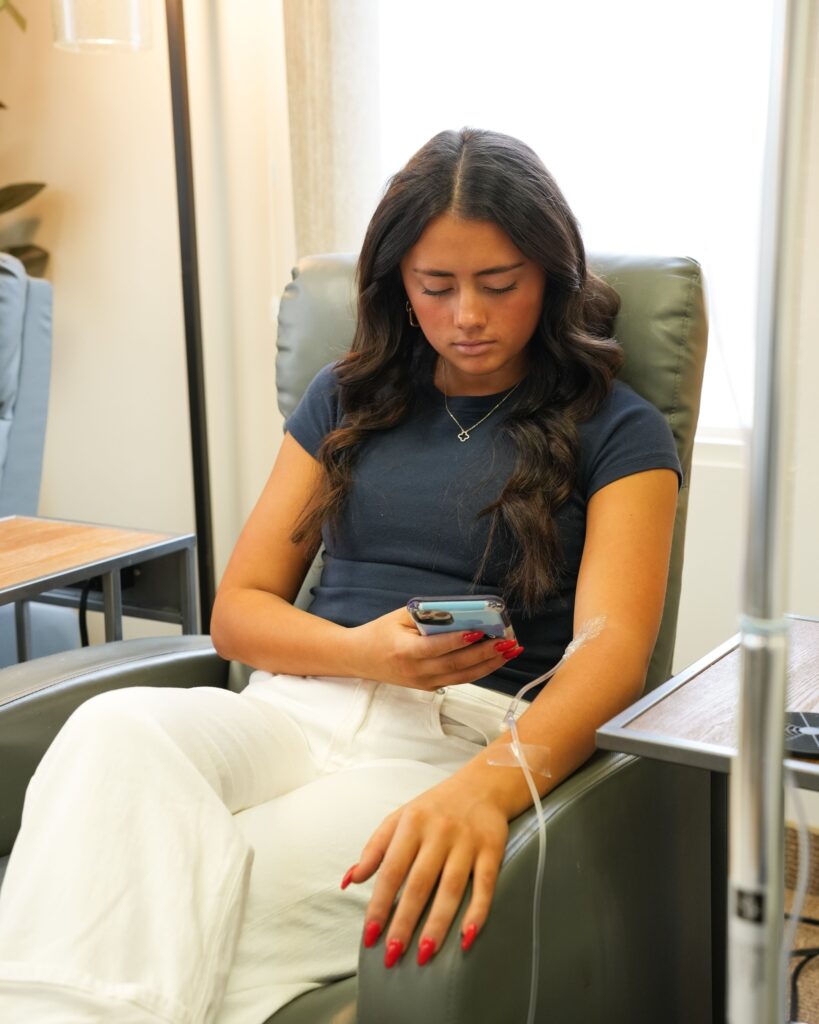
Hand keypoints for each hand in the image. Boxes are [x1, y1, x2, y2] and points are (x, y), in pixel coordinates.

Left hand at [341, 773, 508, 965]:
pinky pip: (485, 884)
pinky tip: (467, 937)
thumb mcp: (400, 819)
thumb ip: (374, 849)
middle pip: (419, 883)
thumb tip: (348, 881)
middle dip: (405, 922)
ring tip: (424, 954)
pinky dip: (478, 911)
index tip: (369, 936)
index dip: (379, 904)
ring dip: (437, 924)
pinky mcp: (492, 848)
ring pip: (451, 888)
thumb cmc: (434, 808)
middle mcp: (439, 832)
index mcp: (412, 824)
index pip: (391, 870)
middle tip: (392, 955)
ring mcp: (467, 841)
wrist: (482, 784)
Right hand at [346, 607, 522, 689]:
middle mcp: (416, 672)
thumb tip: (462, 611)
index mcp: (405, 651)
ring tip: (510, 652)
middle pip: (456, 665)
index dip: (459, 641)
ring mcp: (424, 683)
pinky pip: (458, 679)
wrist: (359, 658)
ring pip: (462, 676)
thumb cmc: (381, 632)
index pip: (436, 647)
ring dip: (489, 665)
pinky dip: (478, 670)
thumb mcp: (400, 616)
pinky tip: (495, 659)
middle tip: (508, 642)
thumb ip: (429, 614)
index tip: (480, 633)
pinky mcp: (429, 687)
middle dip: (486, 654)